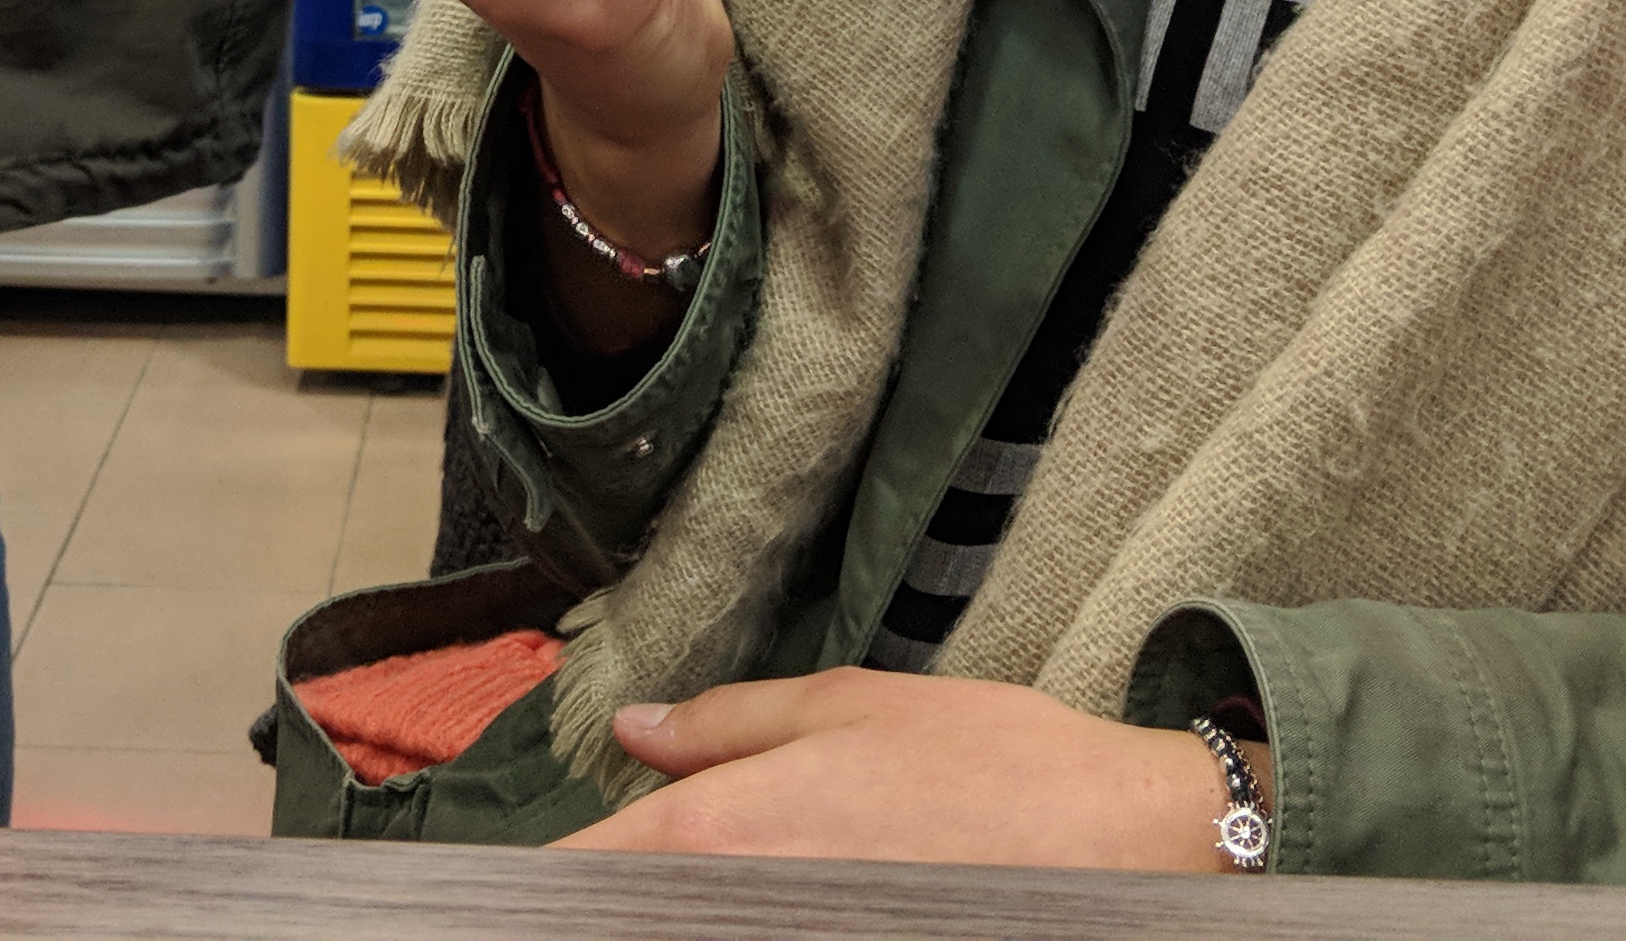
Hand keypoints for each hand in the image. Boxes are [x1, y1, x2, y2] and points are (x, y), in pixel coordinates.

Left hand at [559, 670, 1259, 870]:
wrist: (1121, 849)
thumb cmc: (996, 769)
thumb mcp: (848, 707)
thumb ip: (725, 725)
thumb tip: (635, 729)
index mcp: (725, 829)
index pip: (582, 871)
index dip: (534, 880)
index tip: (504, 887)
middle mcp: (744, 904)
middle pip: (624, 914)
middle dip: (607, 896)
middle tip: (598, 878)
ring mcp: (798, 935)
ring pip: (682, 927)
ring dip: (672, 904)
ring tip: (701, 876)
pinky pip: (751, 939)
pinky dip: (748, 916)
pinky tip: (773, 897)